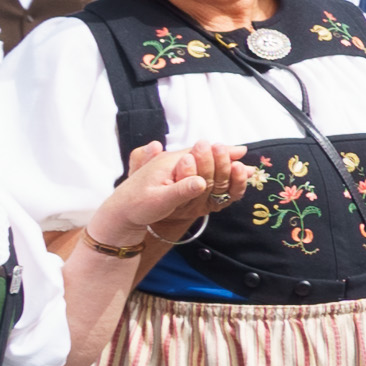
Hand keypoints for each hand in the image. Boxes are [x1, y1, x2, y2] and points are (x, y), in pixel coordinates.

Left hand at [83, 141, 246, 254]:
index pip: (200, 152)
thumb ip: (181, 189)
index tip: (242, 152)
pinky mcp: (175, 181)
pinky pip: (197, 173)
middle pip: (204, 155)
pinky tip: (222, 177)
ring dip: (221, 164)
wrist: (121, 213)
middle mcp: (173, 163)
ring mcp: (174, 172)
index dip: (222, 152)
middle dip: (225, 156)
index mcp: (170, 162)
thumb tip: (202, 182)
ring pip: (202, 163)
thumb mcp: (158, 200)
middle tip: (244, 158)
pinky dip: (212, 173)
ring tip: (240, 166)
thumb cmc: (136, 206)